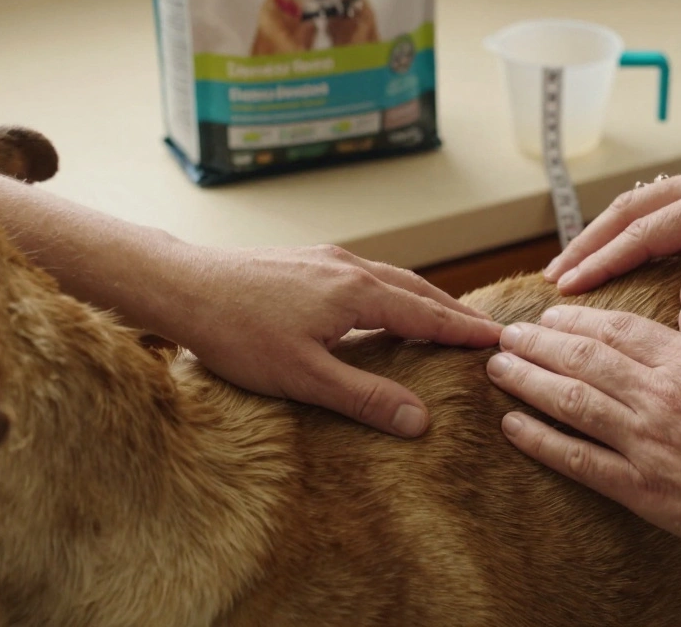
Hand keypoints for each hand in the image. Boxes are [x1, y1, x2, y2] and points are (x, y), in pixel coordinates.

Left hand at [161, 243, 501, 437]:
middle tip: (484, 331)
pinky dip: (392, 290)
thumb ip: (365, 397)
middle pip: (417, 289)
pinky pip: (365, 274)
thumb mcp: (305, 377)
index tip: (499, 340)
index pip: (428, 314)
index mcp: (357, 293)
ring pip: (390, 278)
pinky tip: (381, 305)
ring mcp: (326, 260)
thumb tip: (420, 420)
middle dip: (452, 311)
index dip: (465, 330)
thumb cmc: (238, 334)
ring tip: (443, 318)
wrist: (182, 287)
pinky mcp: (305, 261)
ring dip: (423, 298)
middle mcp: (349, 268)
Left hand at [485, 304, 680, 563]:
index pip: (618, 328)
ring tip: (496, 367)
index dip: (577, 318)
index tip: (550, 313)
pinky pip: (579, 460)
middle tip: (506, 334)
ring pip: (571, 399)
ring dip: (527, 380)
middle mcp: (660, 394)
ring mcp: (647, 441)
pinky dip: (541, 440)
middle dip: (538, 342)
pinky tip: (512, 425)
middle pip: (583, 357)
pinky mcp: (643, 488)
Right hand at [543, 130, 680, 309]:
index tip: (568, 286)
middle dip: (587, 242)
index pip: (646, 235)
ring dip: (608, 226)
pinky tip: (630, 231)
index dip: (603, 261)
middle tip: (554, 275)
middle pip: (631, 209)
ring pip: (646, 197)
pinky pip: (668, 192)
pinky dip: (637, 214)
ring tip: (579, 256)